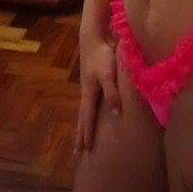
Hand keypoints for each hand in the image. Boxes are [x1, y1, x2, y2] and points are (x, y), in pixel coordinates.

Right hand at [74, 36, 120, 154]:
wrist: (93, 38)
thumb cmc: (102, 56)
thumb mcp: (108, 74)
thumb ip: (112, 92)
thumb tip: (116, 113)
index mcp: (89, 94)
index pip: (88, 119)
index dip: (87, 134)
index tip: (85, 150)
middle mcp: (86, 93)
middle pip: (82, 119)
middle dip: (80, 135)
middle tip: (76, 153)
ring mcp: (87, 87)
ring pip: (83, 112)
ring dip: (82, 126)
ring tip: (81, 137)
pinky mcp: (90, 81)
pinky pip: (87, 104)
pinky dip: (87, 114)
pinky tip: (89, 114)